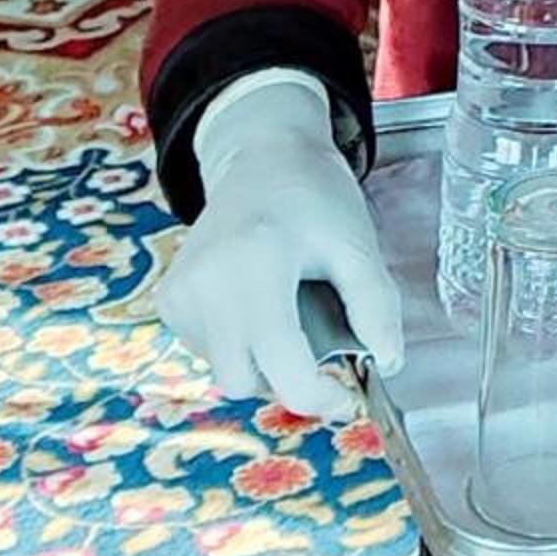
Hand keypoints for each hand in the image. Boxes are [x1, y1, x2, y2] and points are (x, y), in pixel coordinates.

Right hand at [155, 69, 404, 418]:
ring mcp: (180, 292)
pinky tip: (258, 304)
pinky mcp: (168, 300)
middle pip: (246, 379)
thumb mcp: (357, 243)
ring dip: (263, 362)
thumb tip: (387, 363)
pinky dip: (240, 345)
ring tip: (289, 311)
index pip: (280, 360)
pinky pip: (208, 351)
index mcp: (258, 262)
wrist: (261, 156)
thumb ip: (376, 305)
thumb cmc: (315, 197)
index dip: (318, 397)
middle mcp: (207, 281)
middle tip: (323, 352)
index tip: (348, 399)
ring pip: (226, 370)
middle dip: (288, 380)